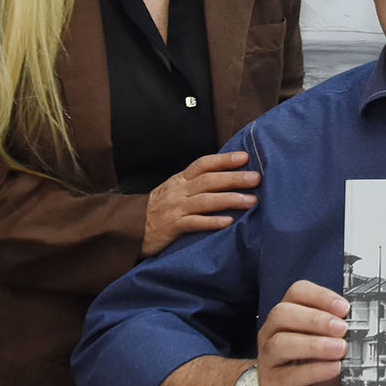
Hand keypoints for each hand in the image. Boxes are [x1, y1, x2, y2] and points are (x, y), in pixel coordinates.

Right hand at [142, 151, 260, 255]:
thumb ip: (196, 184)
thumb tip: (228, 177)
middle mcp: (179, 191)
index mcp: (180, 180)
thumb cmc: (159, 209)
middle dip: (234, 178)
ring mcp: (175, 209)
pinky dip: (211, 222)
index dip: (224, 159)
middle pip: (209, 181)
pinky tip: (228, 222)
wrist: (129, 229)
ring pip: (205, 201)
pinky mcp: (172, 227)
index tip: (245, 157)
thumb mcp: (175, 190)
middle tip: (256, 178)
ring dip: (230, 199)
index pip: (203, 164)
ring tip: (252, 201)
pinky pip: (194, 223)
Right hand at [253, 280, 349, 385]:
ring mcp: (268, 359)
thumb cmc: (310, 371)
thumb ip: (341, 335)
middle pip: (283, 314)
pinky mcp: (271, 384)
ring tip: (340, 349)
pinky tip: (333, 369)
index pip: (296, 292)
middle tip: (342, 328)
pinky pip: (289, 374)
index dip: (320, 296)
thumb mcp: (329, 348)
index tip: (344, 308)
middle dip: (316, 319)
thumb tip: (362, 325)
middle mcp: (271, 334)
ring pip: (281, 342)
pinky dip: (314, 370)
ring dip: (315, 344)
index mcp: (287, 317)